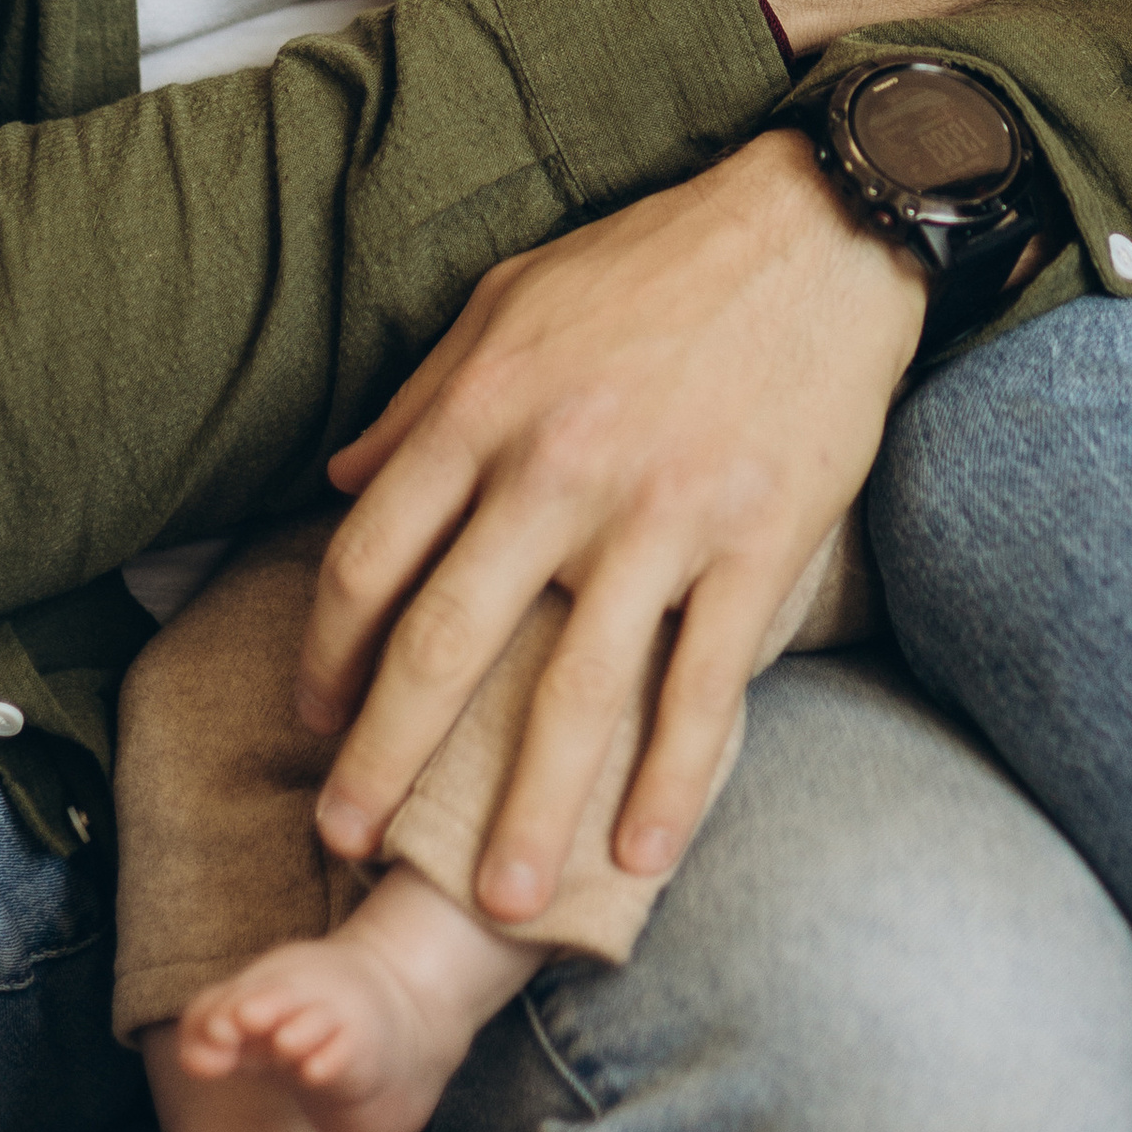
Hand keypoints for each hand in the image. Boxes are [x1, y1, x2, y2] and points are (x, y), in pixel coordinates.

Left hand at [299, 132, 923, 912]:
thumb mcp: (511, 299)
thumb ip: (423, 396)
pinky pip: (702, 687)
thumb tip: (342, 478)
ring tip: (497, 904)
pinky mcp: (756, 542)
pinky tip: (644, 856)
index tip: (315, 721)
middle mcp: (557, 470)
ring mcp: (661, 515)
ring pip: (573, 694)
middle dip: (385, 763)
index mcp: (485, 408)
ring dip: (526, 813)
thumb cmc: (654, 259)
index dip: (328, 656)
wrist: (816, 227)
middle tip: (349, 843)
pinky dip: (671, 783)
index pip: (370, 559)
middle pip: (443, 646)